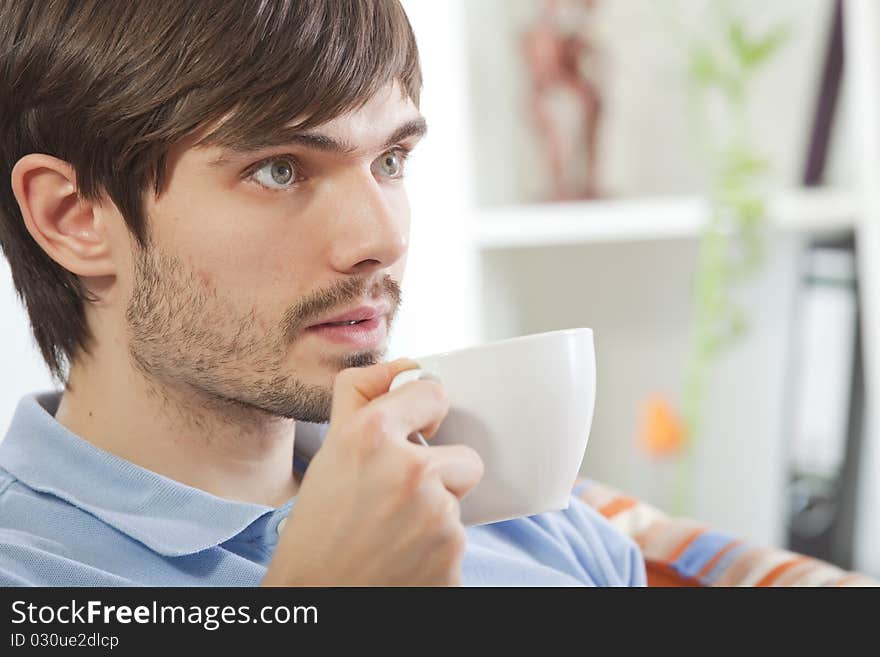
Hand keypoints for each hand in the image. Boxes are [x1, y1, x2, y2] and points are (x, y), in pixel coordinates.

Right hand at [262, 358, 483, 585]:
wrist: (316, 596)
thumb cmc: (318, 526)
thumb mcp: (331, 450)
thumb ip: (363, 397)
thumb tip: (406, 366)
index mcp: (371, 434)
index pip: (434, 393)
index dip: (425, 415)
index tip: (414, 432)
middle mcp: (409, 470)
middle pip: (464, 458)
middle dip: (441, 477)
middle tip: (398, 499)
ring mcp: (435, 516)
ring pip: (460, 503)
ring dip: (437, 516)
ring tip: (395, 533)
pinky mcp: (451, 556)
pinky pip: (459, 540)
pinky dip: (437, 551)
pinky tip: (404, 558)